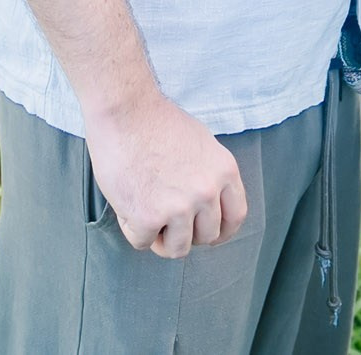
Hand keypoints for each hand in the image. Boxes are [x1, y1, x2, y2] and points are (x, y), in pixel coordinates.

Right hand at [84, 90, 247, 257]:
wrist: (124, 110)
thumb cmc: (155, 121)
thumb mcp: (201, 143)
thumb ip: (209, 175)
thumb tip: (206, 204)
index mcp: (224, 171)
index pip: (235, 217)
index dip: (220, 231)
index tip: (206, 234)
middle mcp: (207, 192)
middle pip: (206, 237)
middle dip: (186, 233)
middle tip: (167, 219)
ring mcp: (179, 207)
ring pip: (178, 249)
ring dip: (161, 237)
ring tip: (146, 213)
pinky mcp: (148, 217)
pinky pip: (143, 242)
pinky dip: (132, 229)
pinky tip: (127, 203)